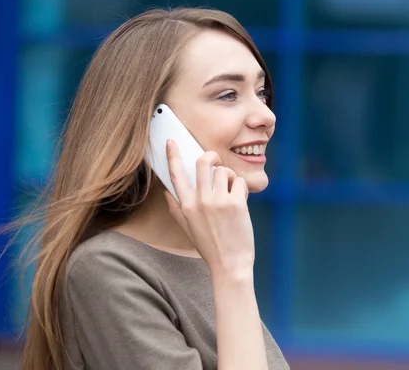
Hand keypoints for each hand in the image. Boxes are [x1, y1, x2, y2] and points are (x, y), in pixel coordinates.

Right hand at [164, 139, 254, 275]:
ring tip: (231, 191)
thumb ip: (177, 209)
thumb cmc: (210, 247)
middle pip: (203, 162)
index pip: (175, 174)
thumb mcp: (188, 228)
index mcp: (186, 206)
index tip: (171, 142)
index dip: (172, 155)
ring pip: (224, 170)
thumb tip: (167, 193)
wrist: (229, 265)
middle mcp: (200, 201)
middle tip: (217, 162)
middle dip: (212, 157)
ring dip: (229, 177)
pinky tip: (240, 201)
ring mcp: (218, 201)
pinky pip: (239, 182)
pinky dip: (241, 189)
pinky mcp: (236, 203)